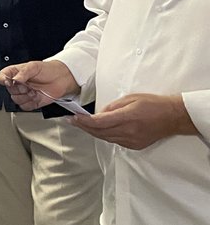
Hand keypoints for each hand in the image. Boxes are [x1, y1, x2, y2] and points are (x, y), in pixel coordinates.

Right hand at [0, 60, 78, 110]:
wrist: (62, 78)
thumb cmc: (48, 70)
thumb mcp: (34, 66)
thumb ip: (23, 73)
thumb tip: (14, 79)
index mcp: (15, 73)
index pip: (1, 77)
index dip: (3, 79)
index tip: (8, 80)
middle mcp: (18, 84)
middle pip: (9, 90)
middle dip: (18, 88)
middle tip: (27, 84)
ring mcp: (25, 93)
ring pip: (16, 100)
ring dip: (25, 96)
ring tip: (33, 90)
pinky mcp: (32, 102)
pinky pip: (24, 107)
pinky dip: (30, 104)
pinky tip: (36, 97)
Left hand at [73, 93, 196, 149]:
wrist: (172, 117)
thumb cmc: (153, 104)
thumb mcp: (130, 98)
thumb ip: (112, 107)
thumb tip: (99, 114)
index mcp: (127, 117)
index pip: (99, 122)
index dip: (83, 121)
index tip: (73, 117)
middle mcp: (128, 132)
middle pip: (99, 132)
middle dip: (84, 127)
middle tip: (72, 121)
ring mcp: (132, 141)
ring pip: (105, 138)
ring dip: (92, 132)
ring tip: (82, 125)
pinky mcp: (135, 146)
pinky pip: (115, 141)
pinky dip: (105, 136)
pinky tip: (99, 130)